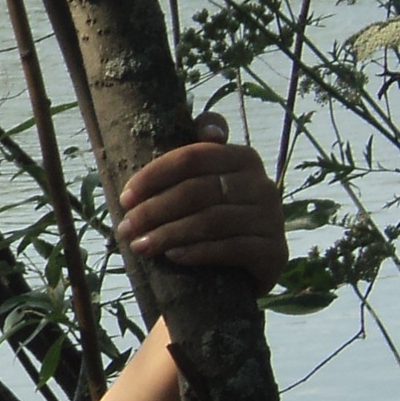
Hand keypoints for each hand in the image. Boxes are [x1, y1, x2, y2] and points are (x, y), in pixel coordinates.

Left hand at [113, 115, 287, 292]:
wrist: (251, 269)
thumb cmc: (218, 219)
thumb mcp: (208, 183)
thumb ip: (199, 156)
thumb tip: (210, 131)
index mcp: (243, 158)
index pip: (192, 157)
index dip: (154, 175)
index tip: (125, 197)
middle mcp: (262, 184)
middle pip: (197, 190)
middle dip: (154, 210)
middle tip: (125, 228)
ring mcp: (271, 218)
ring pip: (211, 221)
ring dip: (168, 234)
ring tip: (140, 246)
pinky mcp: (274, 251)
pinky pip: (231, 248)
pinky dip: (198, 252)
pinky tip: (174, 257)